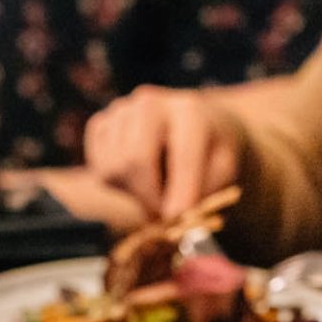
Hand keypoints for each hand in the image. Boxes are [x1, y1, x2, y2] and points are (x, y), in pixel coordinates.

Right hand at [84, 86, 240, 220]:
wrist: (189, 123)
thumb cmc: (208, 150)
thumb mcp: (223, 168)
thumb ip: (204, 190)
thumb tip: (174, 216)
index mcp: (189, 111)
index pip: (182, 154)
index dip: (180, 191)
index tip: (178, 218)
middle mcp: (150, 103)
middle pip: (134, 160)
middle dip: (148, 197)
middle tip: (163, 214)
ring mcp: (120, 110)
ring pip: (112, 169)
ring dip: (133, 193)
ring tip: (154, 193)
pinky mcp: (100, 124)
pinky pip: (98, 168)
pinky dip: (116, 184)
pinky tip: (137, 179)